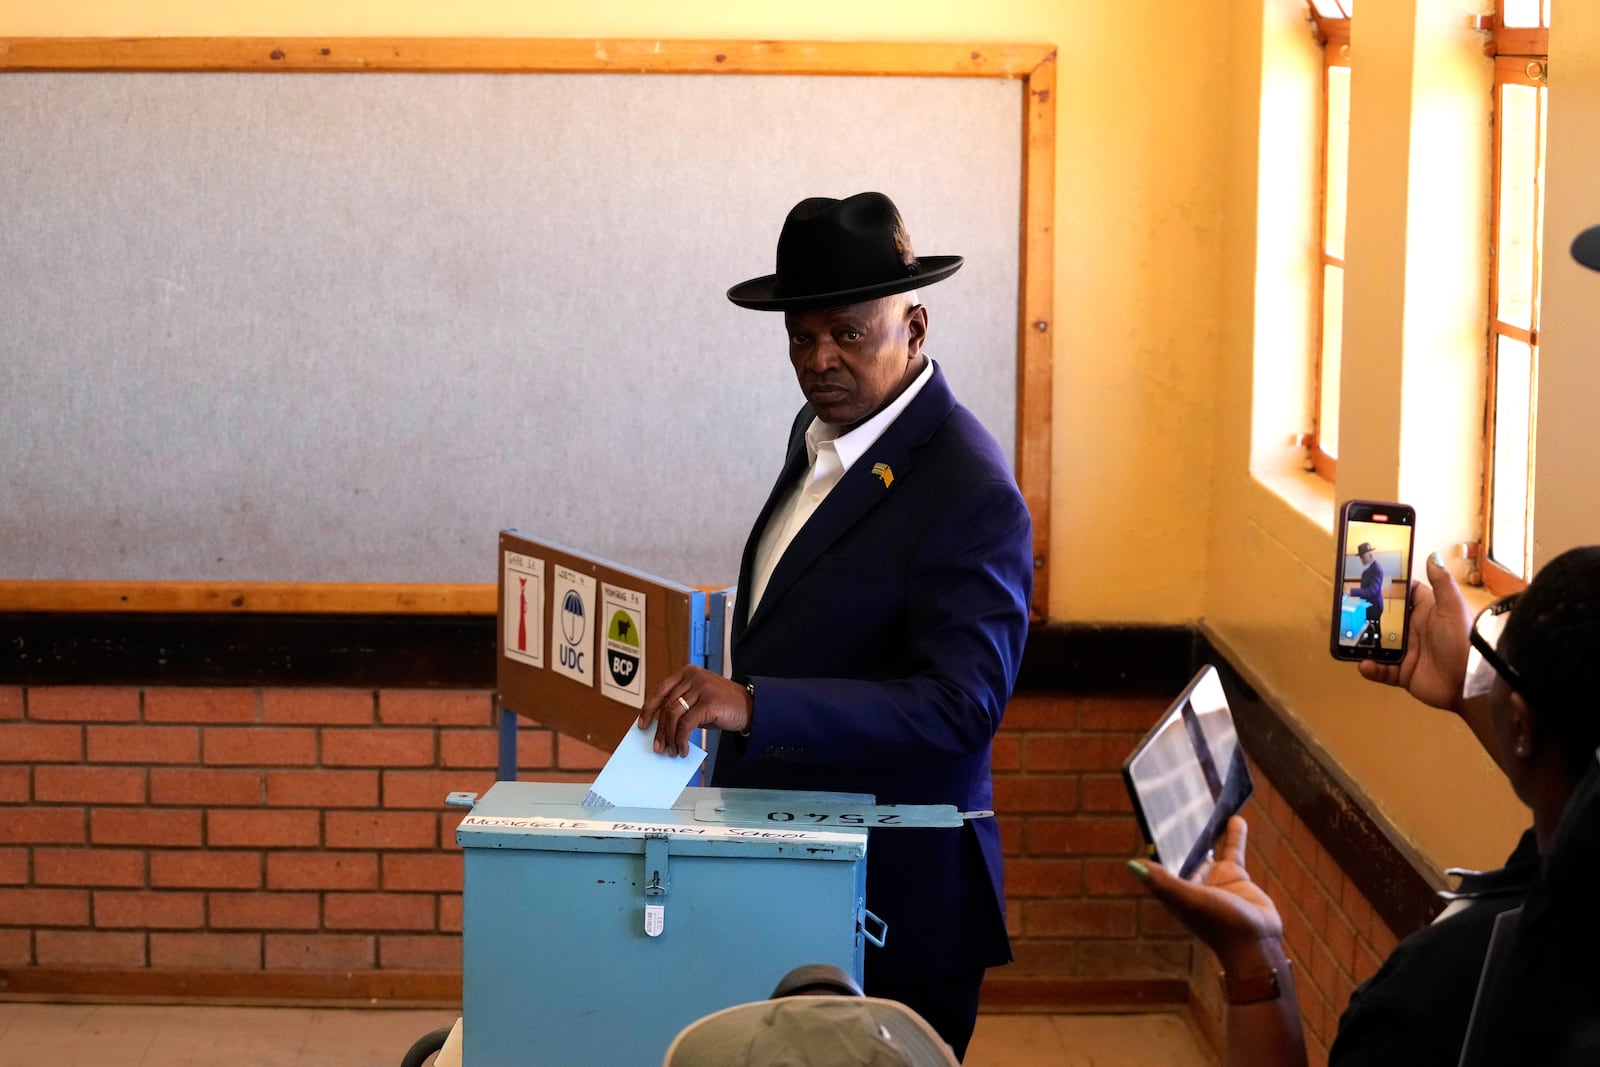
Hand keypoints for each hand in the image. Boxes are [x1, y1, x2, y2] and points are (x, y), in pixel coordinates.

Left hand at [637, 665, 752, 756]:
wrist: (752, 707)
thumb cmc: (723, 706)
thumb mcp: (699, 701)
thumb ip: (682, 706)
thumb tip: (659, 726)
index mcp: (688, 672)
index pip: (661, 690)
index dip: (648, 708)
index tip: (642, 725)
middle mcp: (693, 677)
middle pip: (666, 705)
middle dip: (659, 729)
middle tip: (657, 746)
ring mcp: (702, 688)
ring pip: (674, 715)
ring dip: (670, 737)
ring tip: (671, 751)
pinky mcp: (709, 702)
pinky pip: (687, 724)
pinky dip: (681, 739)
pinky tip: (683, 749)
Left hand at [1130, 817, 1283, 971]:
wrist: (1257, 945)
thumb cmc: (1220, 925)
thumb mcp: (1188, 900)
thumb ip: (1162, 883)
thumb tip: (1131, 865)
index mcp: (1174, 892)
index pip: (1159, 863)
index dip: (1154, 845)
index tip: (1149, 823)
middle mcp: (1192, 885)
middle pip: (1184, 853)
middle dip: (1181, 836)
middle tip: (1177, 809)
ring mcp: (1215, 881)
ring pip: (1209, 849)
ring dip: (1208, 833)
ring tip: (1207, 810)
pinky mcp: (1236, 878)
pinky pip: (1232, 850)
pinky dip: (1233, 834)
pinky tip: (1235, 818)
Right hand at [1357, 552, 1471, 713]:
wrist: (1470, 683)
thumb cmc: (1463, 641)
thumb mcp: (1453, 608)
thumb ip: (1441, 582)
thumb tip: (1432, 555)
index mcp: (1426, 612)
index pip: (1404, 595)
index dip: (1388, 588)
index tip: (1366, 580)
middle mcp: (1415, 630)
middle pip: (1385, 619)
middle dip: (1368, 615)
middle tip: (1347, 610)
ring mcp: (1408, 652)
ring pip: (1379, 644)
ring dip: (1364, 643)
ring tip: (1349, 639)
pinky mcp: (1403, 673)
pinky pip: (1382, 670)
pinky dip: (1371, 669)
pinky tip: (1365, 665)